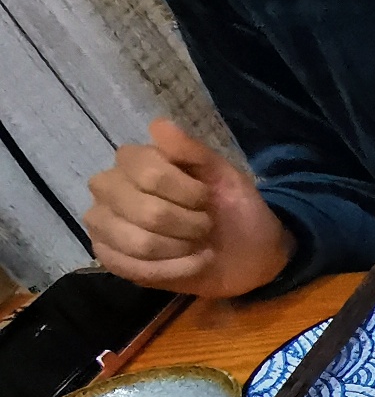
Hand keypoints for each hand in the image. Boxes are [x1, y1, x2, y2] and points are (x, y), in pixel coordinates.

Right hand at [84, 120, 290, 296]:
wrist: (248, 254)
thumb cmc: (231, 208)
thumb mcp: (224, 175)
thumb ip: (192, 151)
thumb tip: (159, 125)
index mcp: (133, 161)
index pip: (149, 174)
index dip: (187, 192)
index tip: (206, 198)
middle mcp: (108, 189)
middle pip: (146, 212)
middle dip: (189, 224)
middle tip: (205, 225)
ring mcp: (104, 224)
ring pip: (140, 244)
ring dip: (182, 248)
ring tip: (197, 244)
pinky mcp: (109, 258)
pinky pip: (134, 269)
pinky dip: (175, 270)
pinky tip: (192, 264)